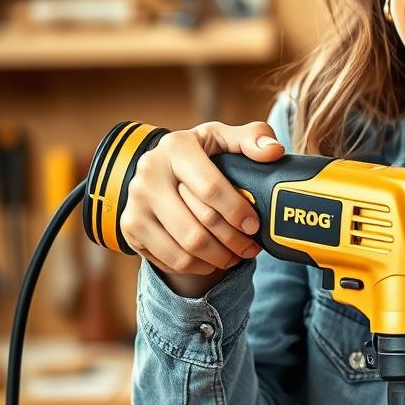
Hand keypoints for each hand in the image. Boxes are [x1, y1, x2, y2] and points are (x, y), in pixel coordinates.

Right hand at [121, 120, 284, 286]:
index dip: (237, 211)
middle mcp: (149, 175)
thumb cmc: (201, 154)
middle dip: (232, 243)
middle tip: (250, 248)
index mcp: (176, 148)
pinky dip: (197, 266)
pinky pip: (169, 261)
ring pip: (184, 250)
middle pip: (197, 228)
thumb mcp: (224, 138)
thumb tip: (274, 151)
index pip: (210, 189)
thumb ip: (254, 138)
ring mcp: (135, 204)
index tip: (254, 226)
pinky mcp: (130, 229)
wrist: (160, 168)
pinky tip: (212, 258)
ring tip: (235, 256)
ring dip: (217, 259)